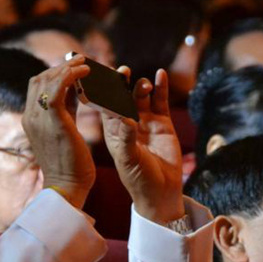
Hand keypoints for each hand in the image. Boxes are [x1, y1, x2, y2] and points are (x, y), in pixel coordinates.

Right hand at [22, 55, 94, 208]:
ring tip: (85, 63)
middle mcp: (31, 117)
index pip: (37, 87)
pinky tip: (85, 73)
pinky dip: (70, 76)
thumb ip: (68, 110)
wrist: (67, 187)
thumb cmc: (70, 164)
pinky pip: (56, 88)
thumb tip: (77, 90)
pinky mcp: (53, 121)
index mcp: (32, 120)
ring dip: (67, 68)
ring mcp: (39, 119)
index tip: (73, 67)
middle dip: (60, 67)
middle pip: (39, 79)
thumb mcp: (66, 130)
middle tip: (81, 60)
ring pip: (47, 80)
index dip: (54, 73)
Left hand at [101, 68, 183, 223]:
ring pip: (141, 97)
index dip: (102, 91)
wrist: (161, 191)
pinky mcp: (163, 122)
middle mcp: (127, 122)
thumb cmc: (139, 178)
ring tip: (142, 83)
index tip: (100, 77)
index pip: (104, 106)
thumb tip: (127, 118)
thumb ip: (128, 138)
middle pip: (122, 97)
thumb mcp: (129, 159)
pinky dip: (161, 87)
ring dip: (140, 86)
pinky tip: (160, 74)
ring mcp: (145, 121)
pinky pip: (160, 101)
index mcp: (112, 131)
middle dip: (121, 83)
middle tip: (121, 71)